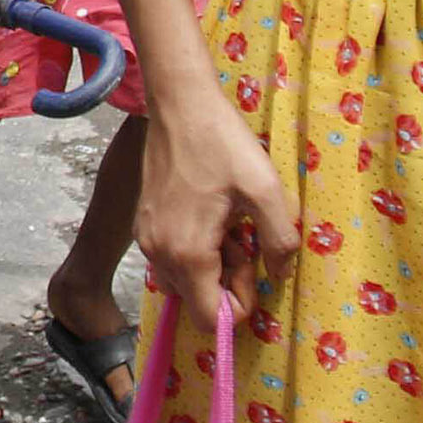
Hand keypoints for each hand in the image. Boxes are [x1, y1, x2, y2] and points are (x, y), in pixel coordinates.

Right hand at [132, 103, 294, 339]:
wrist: (180, 103)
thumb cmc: (222, 143)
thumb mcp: (266, 189)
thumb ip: (279, 241)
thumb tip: (280, 275)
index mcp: (188, 253)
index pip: (211, 319)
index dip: (241, 305)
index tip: (255, 264)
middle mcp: (159, 254)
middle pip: (197, 301)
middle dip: (228, 281)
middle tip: (243, 237)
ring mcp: (146, 239)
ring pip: (184, 280)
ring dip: (212, 265)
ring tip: (228, 224)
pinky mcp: (142, 224)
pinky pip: (171, 258)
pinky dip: (194, 249)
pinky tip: (210, 214)